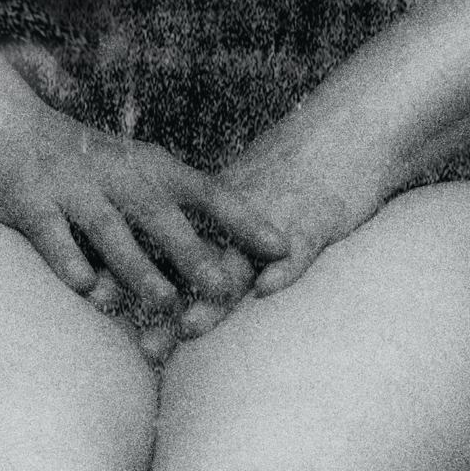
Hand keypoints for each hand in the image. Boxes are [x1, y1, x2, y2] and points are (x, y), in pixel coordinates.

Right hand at [0, 71, 288, 331]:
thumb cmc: (71, 159)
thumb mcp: (122, 175)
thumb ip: (159, 214)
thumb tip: (214, 266)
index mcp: (144, 164)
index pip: (204, 188)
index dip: (243, 218)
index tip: (283, 246)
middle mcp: (113, 171)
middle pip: (160, 212)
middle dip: (195, 250)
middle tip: (226, 288)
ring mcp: (70, 185)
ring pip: (108, 227)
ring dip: (136, 265)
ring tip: (162, 301)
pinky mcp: (27, 200)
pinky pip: (49, 232)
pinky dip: (67, 257)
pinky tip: (83, 286)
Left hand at [169, 97, 393, 342]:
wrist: (350, 123)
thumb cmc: (303, 164)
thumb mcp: (257, 187)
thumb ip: (227, 225)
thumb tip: (194, 269)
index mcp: (222, 204)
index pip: (176, 247)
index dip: (146, 280)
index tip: (119, 319)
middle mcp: (241, 211)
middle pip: (198, 260)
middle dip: (170, 301)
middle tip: (145, 347)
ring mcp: (278, 215)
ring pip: (241, 258)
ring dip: (214, 295)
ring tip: (188, 327)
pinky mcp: (319, 217)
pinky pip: (300, 245)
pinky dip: (284, 266)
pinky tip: (267, 288)